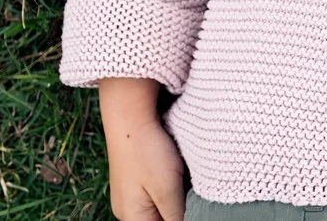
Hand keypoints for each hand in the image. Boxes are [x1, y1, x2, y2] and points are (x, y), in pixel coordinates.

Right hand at [99, 78, 186, 220]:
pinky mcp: (139, 178)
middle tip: (196, 194)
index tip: (198, 209)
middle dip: (180, 212)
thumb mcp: (167, 190)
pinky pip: (158, 192)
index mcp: (132, 217)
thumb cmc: (147, 152)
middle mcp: (128, 209)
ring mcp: (132, 193)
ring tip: (188, 183)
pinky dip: (172, 187)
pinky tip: (181, 174)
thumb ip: (176, 216)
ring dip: (178, 200)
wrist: (130, 115)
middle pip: (160, 220)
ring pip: (161, 207)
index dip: (184, 220)